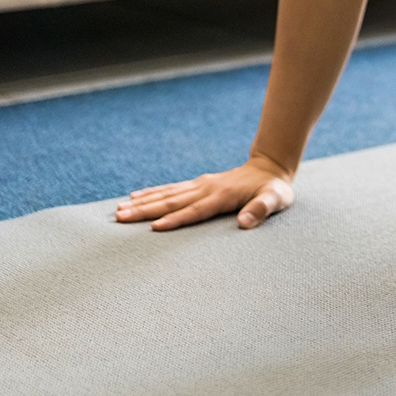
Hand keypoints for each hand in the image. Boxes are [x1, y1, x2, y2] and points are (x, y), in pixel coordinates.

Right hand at [115, 156, 294, 229]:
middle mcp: (206, 188)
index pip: (195, 210)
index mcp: (222, 196)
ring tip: (119, 210)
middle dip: (145, 210)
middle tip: (120, 217)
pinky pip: (170, 190)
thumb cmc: (274, 189)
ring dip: (142, 202)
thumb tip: (244, 223)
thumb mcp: (276, 199)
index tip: (154, 228)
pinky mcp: (197, 184)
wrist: (269, 167)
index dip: (176, 220)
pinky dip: (151, 193)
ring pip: (166, 195)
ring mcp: (200, 185)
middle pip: (172, 201)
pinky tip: (134, 196)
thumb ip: (261, 210)